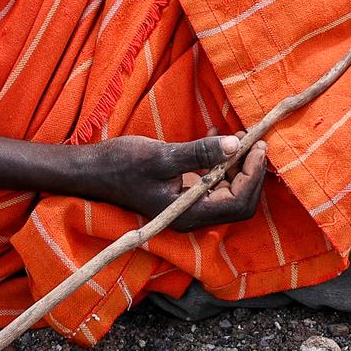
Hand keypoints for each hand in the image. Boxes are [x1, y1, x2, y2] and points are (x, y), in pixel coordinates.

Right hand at [79, 135, 270, 230]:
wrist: (92, 170)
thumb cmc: (122, 164)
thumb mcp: (162, 156)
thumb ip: (199, 153)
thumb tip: (235, 145)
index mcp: (189, 214)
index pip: (238, 203)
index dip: (253, 176)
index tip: (257, 146)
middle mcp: (192, 214)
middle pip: (239, 200)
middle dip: (251, 170)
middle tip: (254, 139)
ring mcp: (188, 204)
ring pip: (229, 190)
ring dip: (239, 164)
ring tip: (240, 135)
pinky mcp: (183, 192)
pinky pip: (214, 181)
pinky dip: (223, 161)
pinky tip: (219, 138)